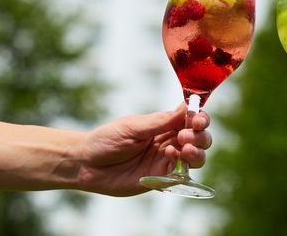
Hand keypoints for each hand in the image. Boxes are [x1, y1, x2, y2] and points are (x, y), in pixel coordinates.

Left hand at [76, 104, 211, 195]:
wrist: (86, 164)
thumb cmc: (106, 140)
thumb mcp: (134, 126)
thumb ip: (161, 121)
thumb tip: (186, 107)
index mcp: (164, 125)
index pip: (192, 119)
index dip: (200, 118)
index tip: (197, 119)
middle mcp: (169, 141)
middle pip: (200, 138)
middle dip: (200, 136)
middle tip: (185, 136)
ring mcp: (167, 161)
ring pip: (197, 157)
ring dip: (197, 151)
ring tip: (184, 147)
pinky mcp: (161, 179)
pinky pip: (182, 174)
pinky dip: (182, 164)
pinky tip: (170, 155)